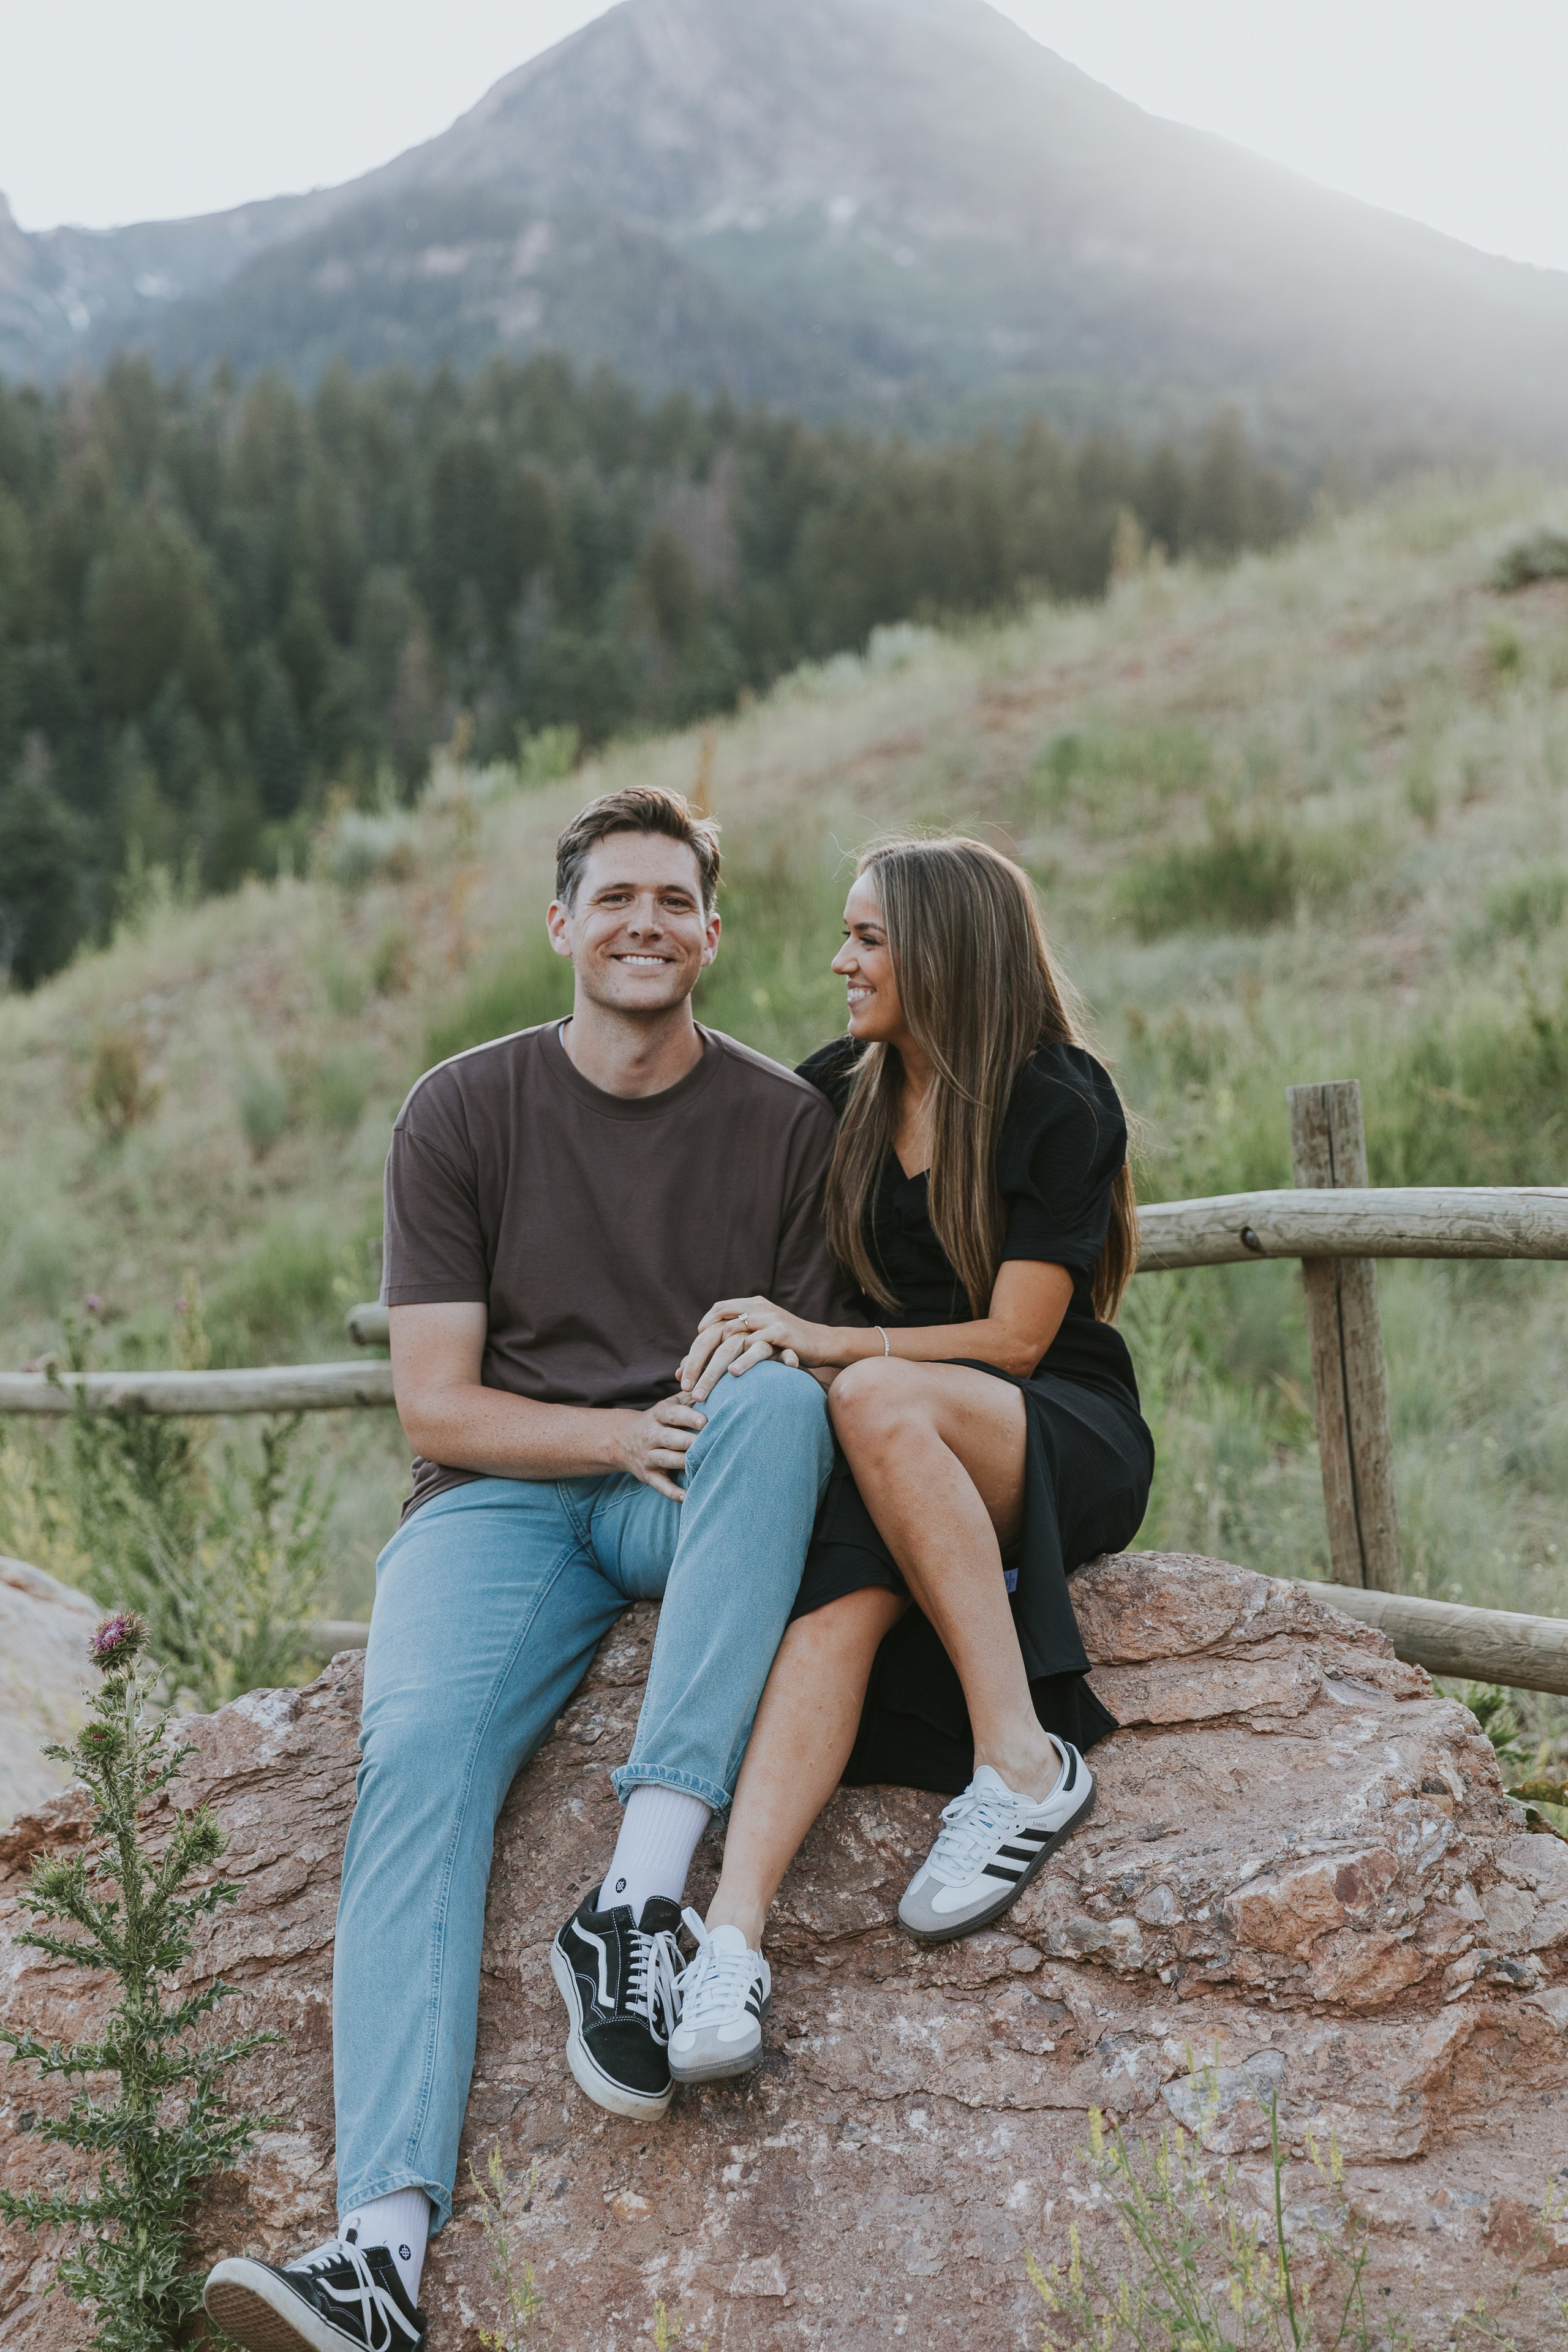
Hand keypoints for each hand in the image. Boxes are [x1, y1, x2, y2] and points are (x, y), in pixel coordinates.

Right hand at [610, 1394, 707, 1502]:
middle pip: (670, 1439)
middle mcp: (651, 1436)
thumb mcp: (667, 1404)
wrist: (622, 1440)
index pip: (672, 1415)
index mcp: (658, 1415)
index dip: (688, 1417)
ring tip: (705, 1466)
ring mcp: (648, 1457)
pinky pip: (661, 1486)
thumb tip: (712, 1383)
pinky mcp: (648, 1475)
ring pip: (667, 1460)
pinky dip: (674, 1493)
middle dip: (689, 1441)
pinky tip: (688, 1497)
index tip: (704, 1421)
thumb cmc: (658, 1420)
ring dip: (685, 1464)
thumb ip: (688, 1396)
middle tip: (711, 1442)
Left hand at [678, 1296, 827, 1400]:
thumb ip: (730, 1347)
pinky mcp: (782, 1333)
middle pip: (717, 1330)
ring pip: (732, 1340)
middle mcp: (757, 1308)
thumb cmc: (785, 1345)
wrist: (822, 1342)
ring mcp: (769, 1319)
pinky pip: (757, 1346)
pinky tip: (733, 1374)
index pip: (717, 1312)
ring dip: (713, 1367)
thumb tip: (684, 1369)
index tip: (687, 1363)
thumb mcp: (757, 1340)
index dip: (700, 1335)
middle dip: (697, 1359)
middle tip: (685, 1385)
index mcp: (751, 1305)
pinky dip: (744, 1360)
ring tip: (702, 1389)